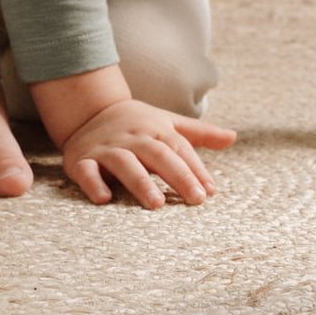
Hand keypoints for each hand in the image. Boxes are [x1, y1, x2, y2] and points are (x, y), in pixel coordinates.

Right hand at [59, 98, 237, 207]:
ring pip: (125, 164)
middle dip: (178, 176)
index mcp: (156, 130)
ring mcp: (107, 149)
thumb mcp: (169, 123)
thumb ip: (200, 133)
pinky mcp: (81, 160)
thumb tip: (233, 137)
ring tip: (156, 204)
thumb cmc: (138, 124)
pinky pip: (86, 172)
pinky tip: (104, 199)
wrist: (89, 110)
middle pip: (158, 155)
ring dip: (140, 183)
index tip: (211, 191)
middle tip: (196, 199)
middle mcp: (133, 138)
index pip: (180, 150)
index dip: (196, 170)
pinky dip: (93, 184)